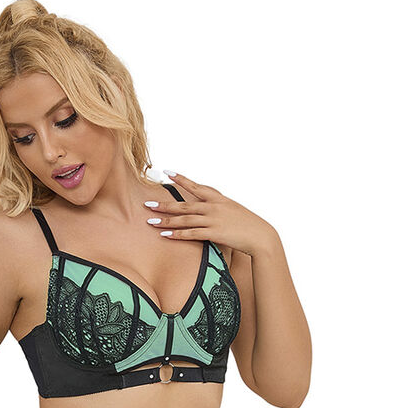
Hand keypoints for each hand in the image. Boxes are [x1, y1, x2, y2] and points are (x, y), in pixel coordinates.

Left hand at [146, 171, 277, 256]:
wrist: (261, 236)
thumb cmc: (248, 225)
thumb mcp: (233, 211)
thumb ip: (219, 209)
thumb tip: (208, 210)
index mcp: (219, 199)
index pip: (197, 186)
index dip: (182, 179)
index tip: (167, 171)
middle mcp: (214, 207)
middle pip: (184, 204)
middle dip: (164, 204)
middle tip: (147, 203)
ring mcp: (214, 219)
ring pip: (185, 219)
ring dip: (166, 220)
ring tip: (150, 221)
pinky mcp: (214, 233)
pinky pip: (192, 234)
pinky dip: (177, 234)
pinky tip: (165, 235)